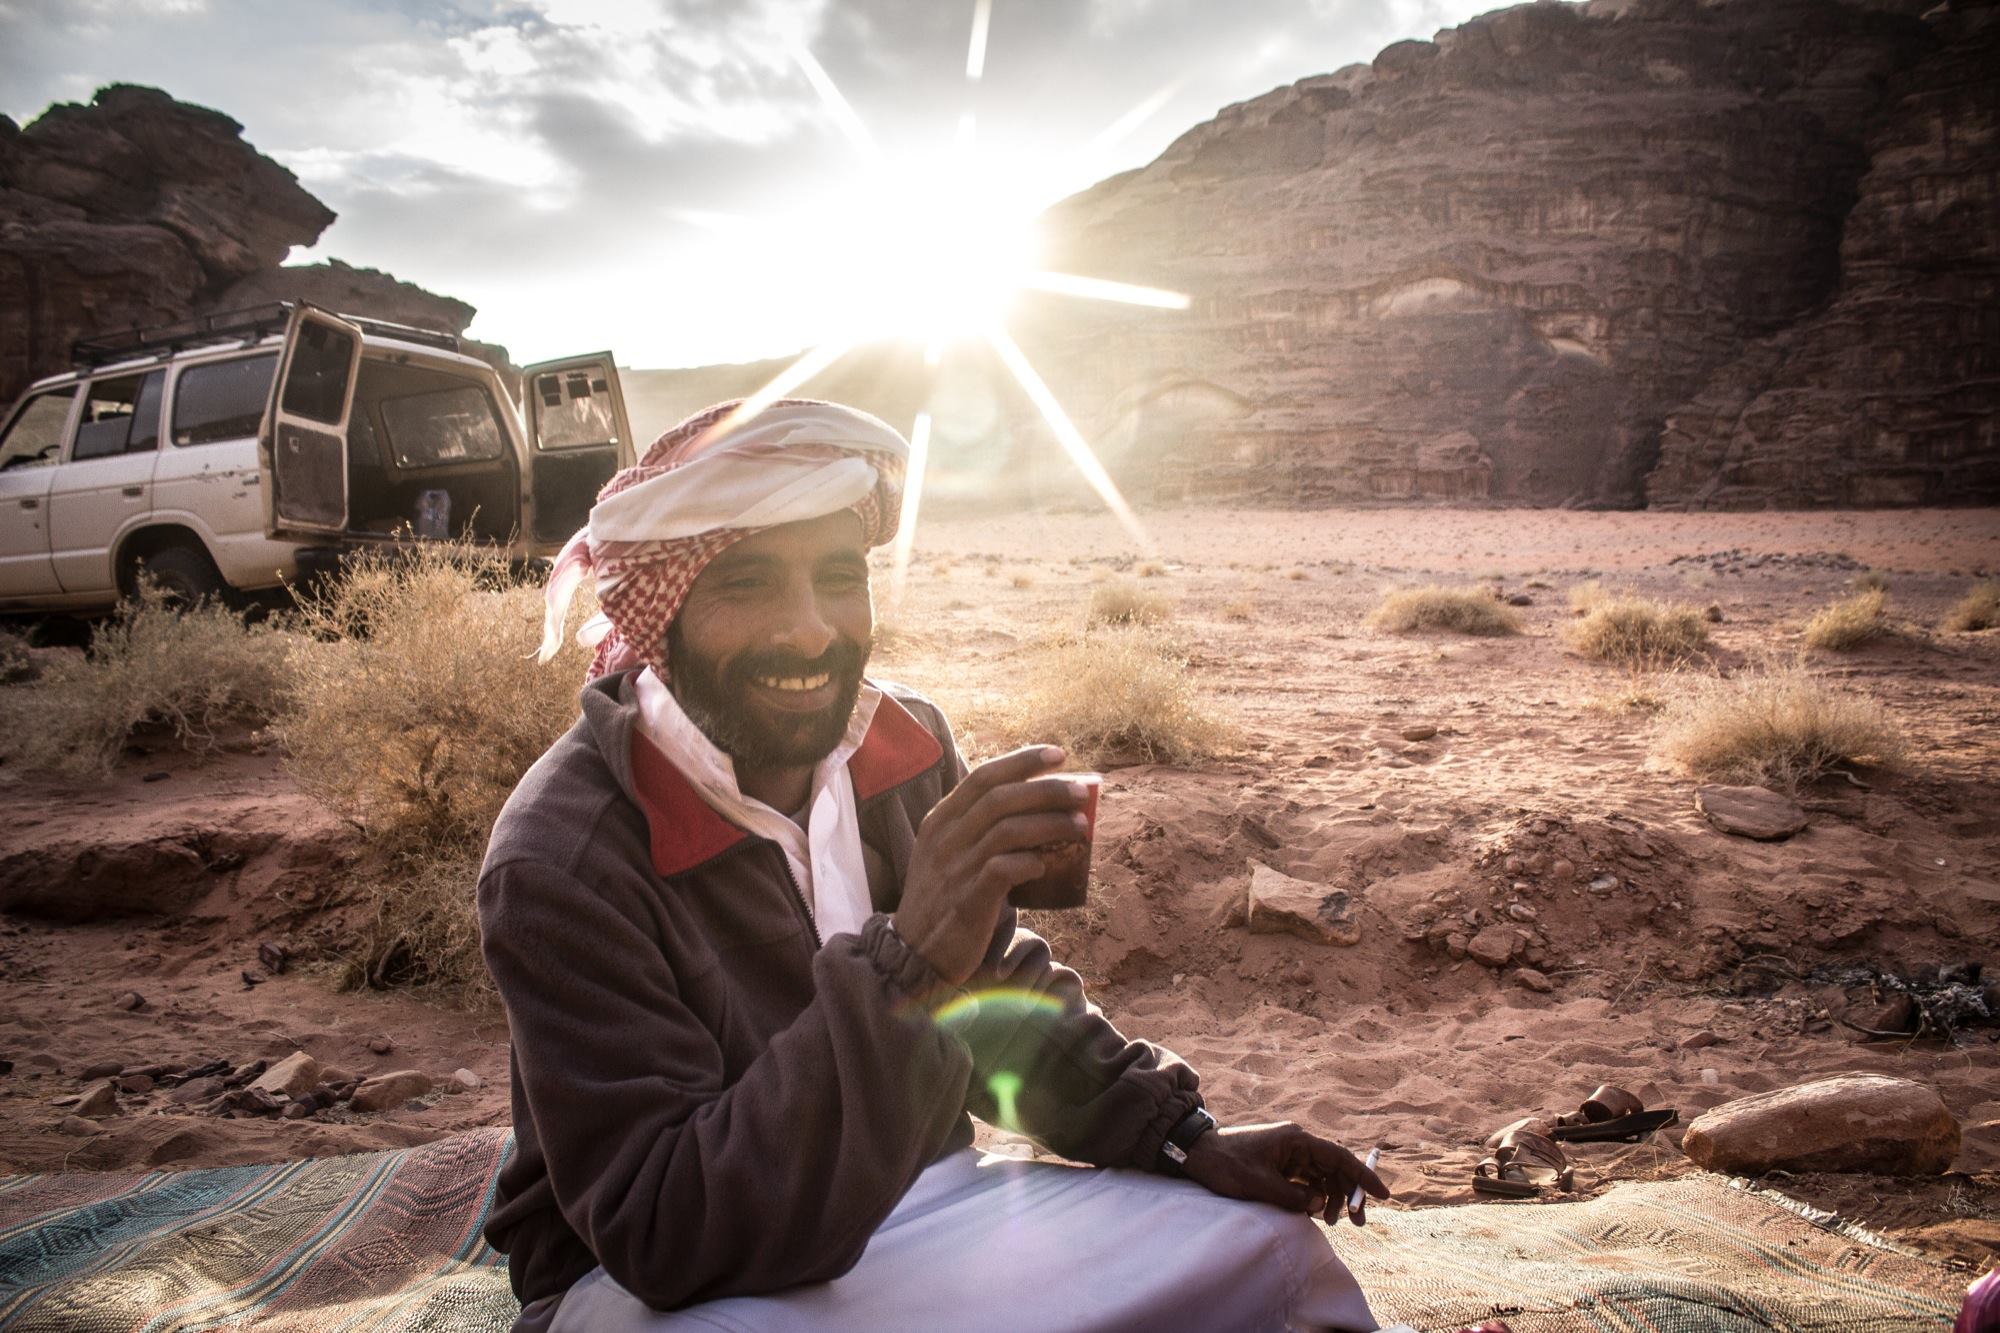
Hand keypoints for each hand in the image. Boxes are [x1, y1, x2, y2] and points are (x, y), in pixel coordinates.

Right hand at [892, 745, 1090, 985]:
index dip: (1022, 761)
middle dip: (1046, 789)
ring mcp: (954, 869)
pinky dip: (1029, 862)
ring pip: (1006, 831)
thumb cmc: (944, 898)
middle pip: (1000, 798)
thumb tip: (1041, 811)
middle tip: (1082, 791)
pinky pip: (1001, 871)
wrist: (913, 952)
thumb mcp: (950, 854)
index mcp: (941, 821)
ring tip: (1081, 826)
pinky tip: (1046, 865)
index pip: (983, 777)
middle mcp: (945, 839)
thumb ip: (981, 830)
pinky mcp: (967, 901)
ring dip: (1050, 824)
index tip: (1058, 754)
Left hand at [1180, 1122, 1389, 1225]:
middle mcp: (1296, 1143)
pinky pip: (1306, 1181)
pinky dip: (1314, 1197)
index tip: (1384, 1194)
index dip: (1362, 1176)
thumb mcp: (1259, 1184)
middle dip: (1348, 1194)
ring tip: (1329, 1222)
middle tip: (1359, 1221)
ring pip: (1322, 1176)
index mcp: (1296, 1139)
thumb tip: (1318, 1204)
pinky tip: (1314, 1214)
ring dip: (1330, 1198)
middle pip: (1334, 1168)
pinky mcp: (1279, 1165)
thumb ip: (1293, 1196)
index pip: (1339, 1156)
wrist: (1197, 1154)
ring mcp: (1288, 1154)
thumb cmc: (1226, 1165)